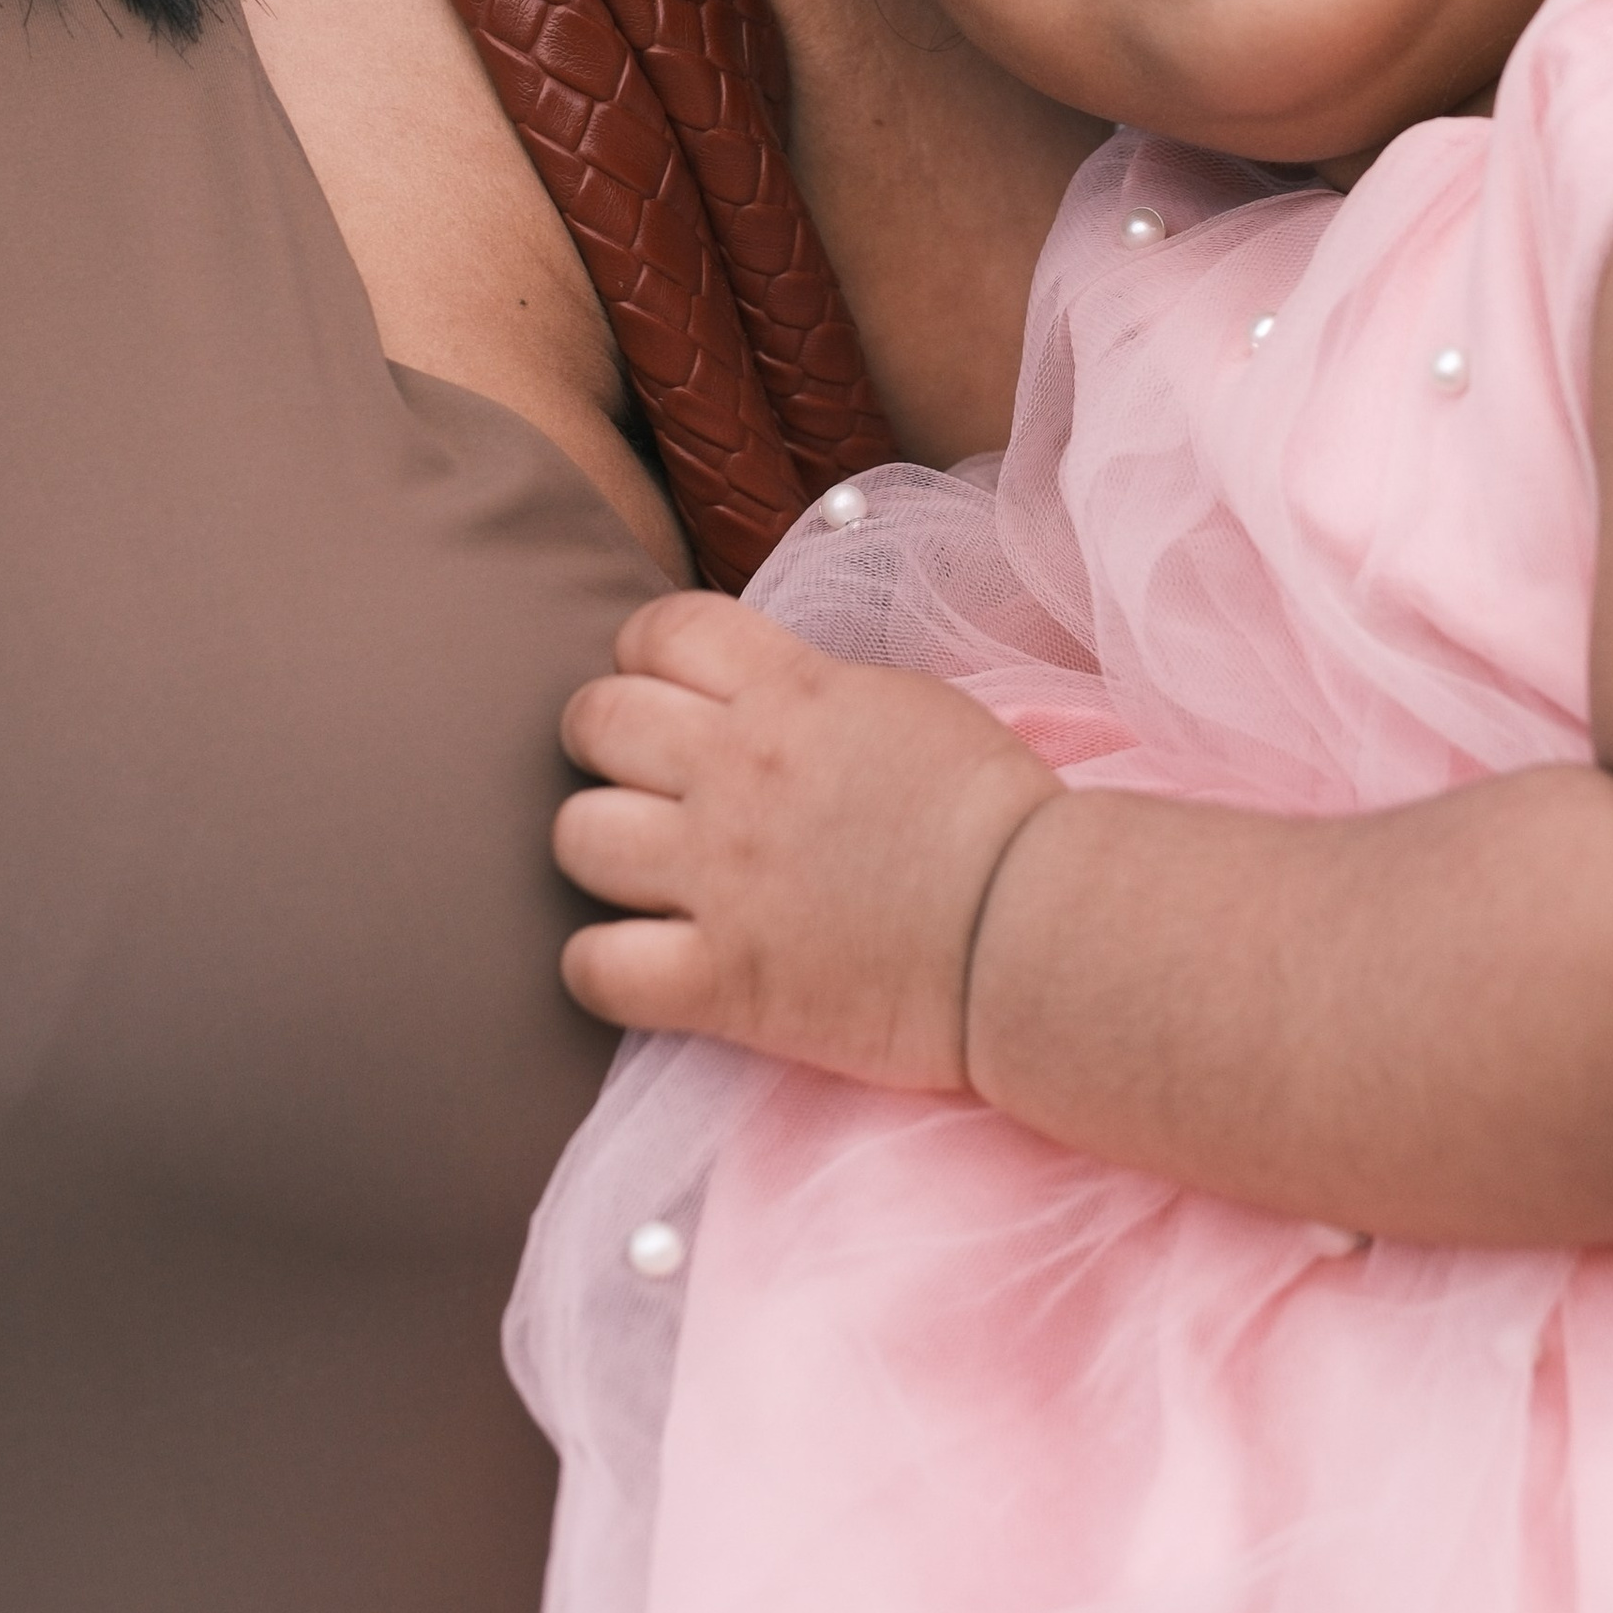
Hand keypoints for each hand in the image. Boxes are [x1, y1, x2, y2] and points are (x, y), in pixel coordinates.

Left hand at [554, 594, 1059, 1088]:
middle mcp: (738, 771)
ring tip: (642, 871)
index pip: (661, 631)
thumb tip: (763, 694)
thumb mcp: (903, 704)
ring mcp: (721, 878)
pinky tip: (644, 961)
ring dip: (600, 849)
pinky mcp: (722, 981)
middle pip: (596, 721)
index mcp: (791, 692)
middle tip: (643, 778)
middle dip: (605, 742)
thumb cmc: (993, 811)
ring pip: (576, 837)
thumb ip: (813, 692)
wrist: (1036, 926)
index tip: (667, 690)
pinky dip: (602, 966)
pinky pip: (594, 967)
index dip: (645, 656)